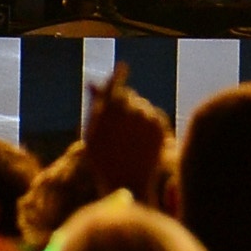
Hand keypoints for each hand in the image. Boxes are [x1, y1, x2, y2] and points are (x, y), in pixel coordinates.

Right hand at [84, 62, 173, 200]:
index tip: (123, 66)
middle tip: (121, 123)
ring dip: (137, 114)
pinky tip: (143, 141)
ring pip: (142, 105)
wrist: (127, 184)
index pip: (113, 88)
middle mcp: (125, 113)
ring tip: (130, 138)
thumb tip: (92, 81)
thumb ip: (94, 105)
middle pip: (128, 96)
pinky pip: (155, 115)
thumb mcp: (93, 134)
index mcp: (104, 115)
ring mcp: (143, 119)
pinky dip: (150, 122)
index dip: (118, 77)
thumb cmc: (104, 161)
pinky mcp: (158, 127)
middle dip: (125, 103)